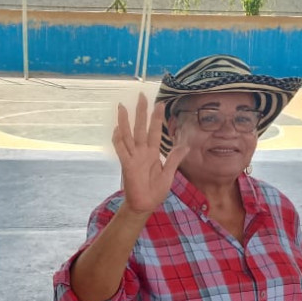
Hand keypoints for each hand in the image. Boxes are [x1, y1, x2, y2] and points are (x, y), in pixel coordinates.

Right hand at [112, 94, 188, 214]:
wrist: (145, 205)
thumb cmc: (155, 191)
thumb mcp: (169, 174)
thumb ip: (174, 158)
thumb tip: (185, 145)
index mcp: (152, 153)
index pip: (155, 131)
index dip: (157, 117)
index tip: (159, 103)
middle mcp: (142, 152)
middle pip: (140, 128)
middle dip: (141, 112)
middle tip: (141, 95)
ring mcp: (133, 158)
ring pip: (128, 135)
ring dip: (125, 121)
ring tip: (122, 106)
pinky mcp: (127, 166)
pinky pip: (121, 150)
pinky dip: (118, 139)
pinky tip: (117, 128)